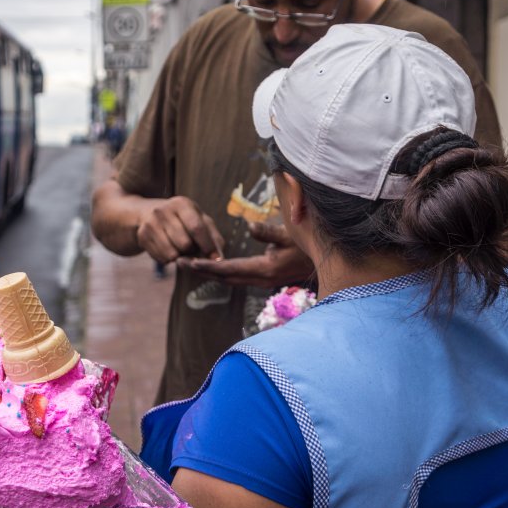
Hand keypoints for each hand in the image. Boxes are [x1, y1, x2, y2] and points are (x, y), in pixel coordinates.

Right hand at [136, 196, 224, 263]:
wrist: (146, 213)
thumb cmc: (180, 218)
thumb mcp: (198, 218)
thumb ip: (212, 235)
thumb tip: (220, 256)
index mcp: (181, 203)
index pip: (196, 227)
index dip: (207, 245)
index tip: (216, 258)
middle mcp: (163, 211)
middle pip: (185, 244)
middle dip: (192, 251)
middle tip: (191, 247)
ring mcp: (150, 224)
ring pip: (172, 254)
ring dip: (180, 257)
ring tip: (179, 248)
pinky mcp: (142, 236)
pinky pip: (161, 259)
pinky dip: (168, 259)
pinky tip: (168, 249)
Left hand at [176, 222, 313, 288]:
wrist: (329, 262)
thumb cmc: (310, 244)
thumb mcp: (290, 234)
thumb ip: (268, 231)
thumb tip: (248, 226)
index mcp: (264, 269)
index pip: (228, 269)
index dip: (207, 266)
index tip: (188, 261)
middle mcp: (261, 279)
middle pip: (224, 278)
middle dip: (201, 271)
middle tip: (178, 263)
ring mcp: (263, 281)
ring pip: (230, 280)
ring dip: (209, 273)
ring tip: (189, 264)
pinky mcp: (265, 279)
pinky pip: (238, 278)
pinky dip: (222, 273)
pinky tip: (212, 267)